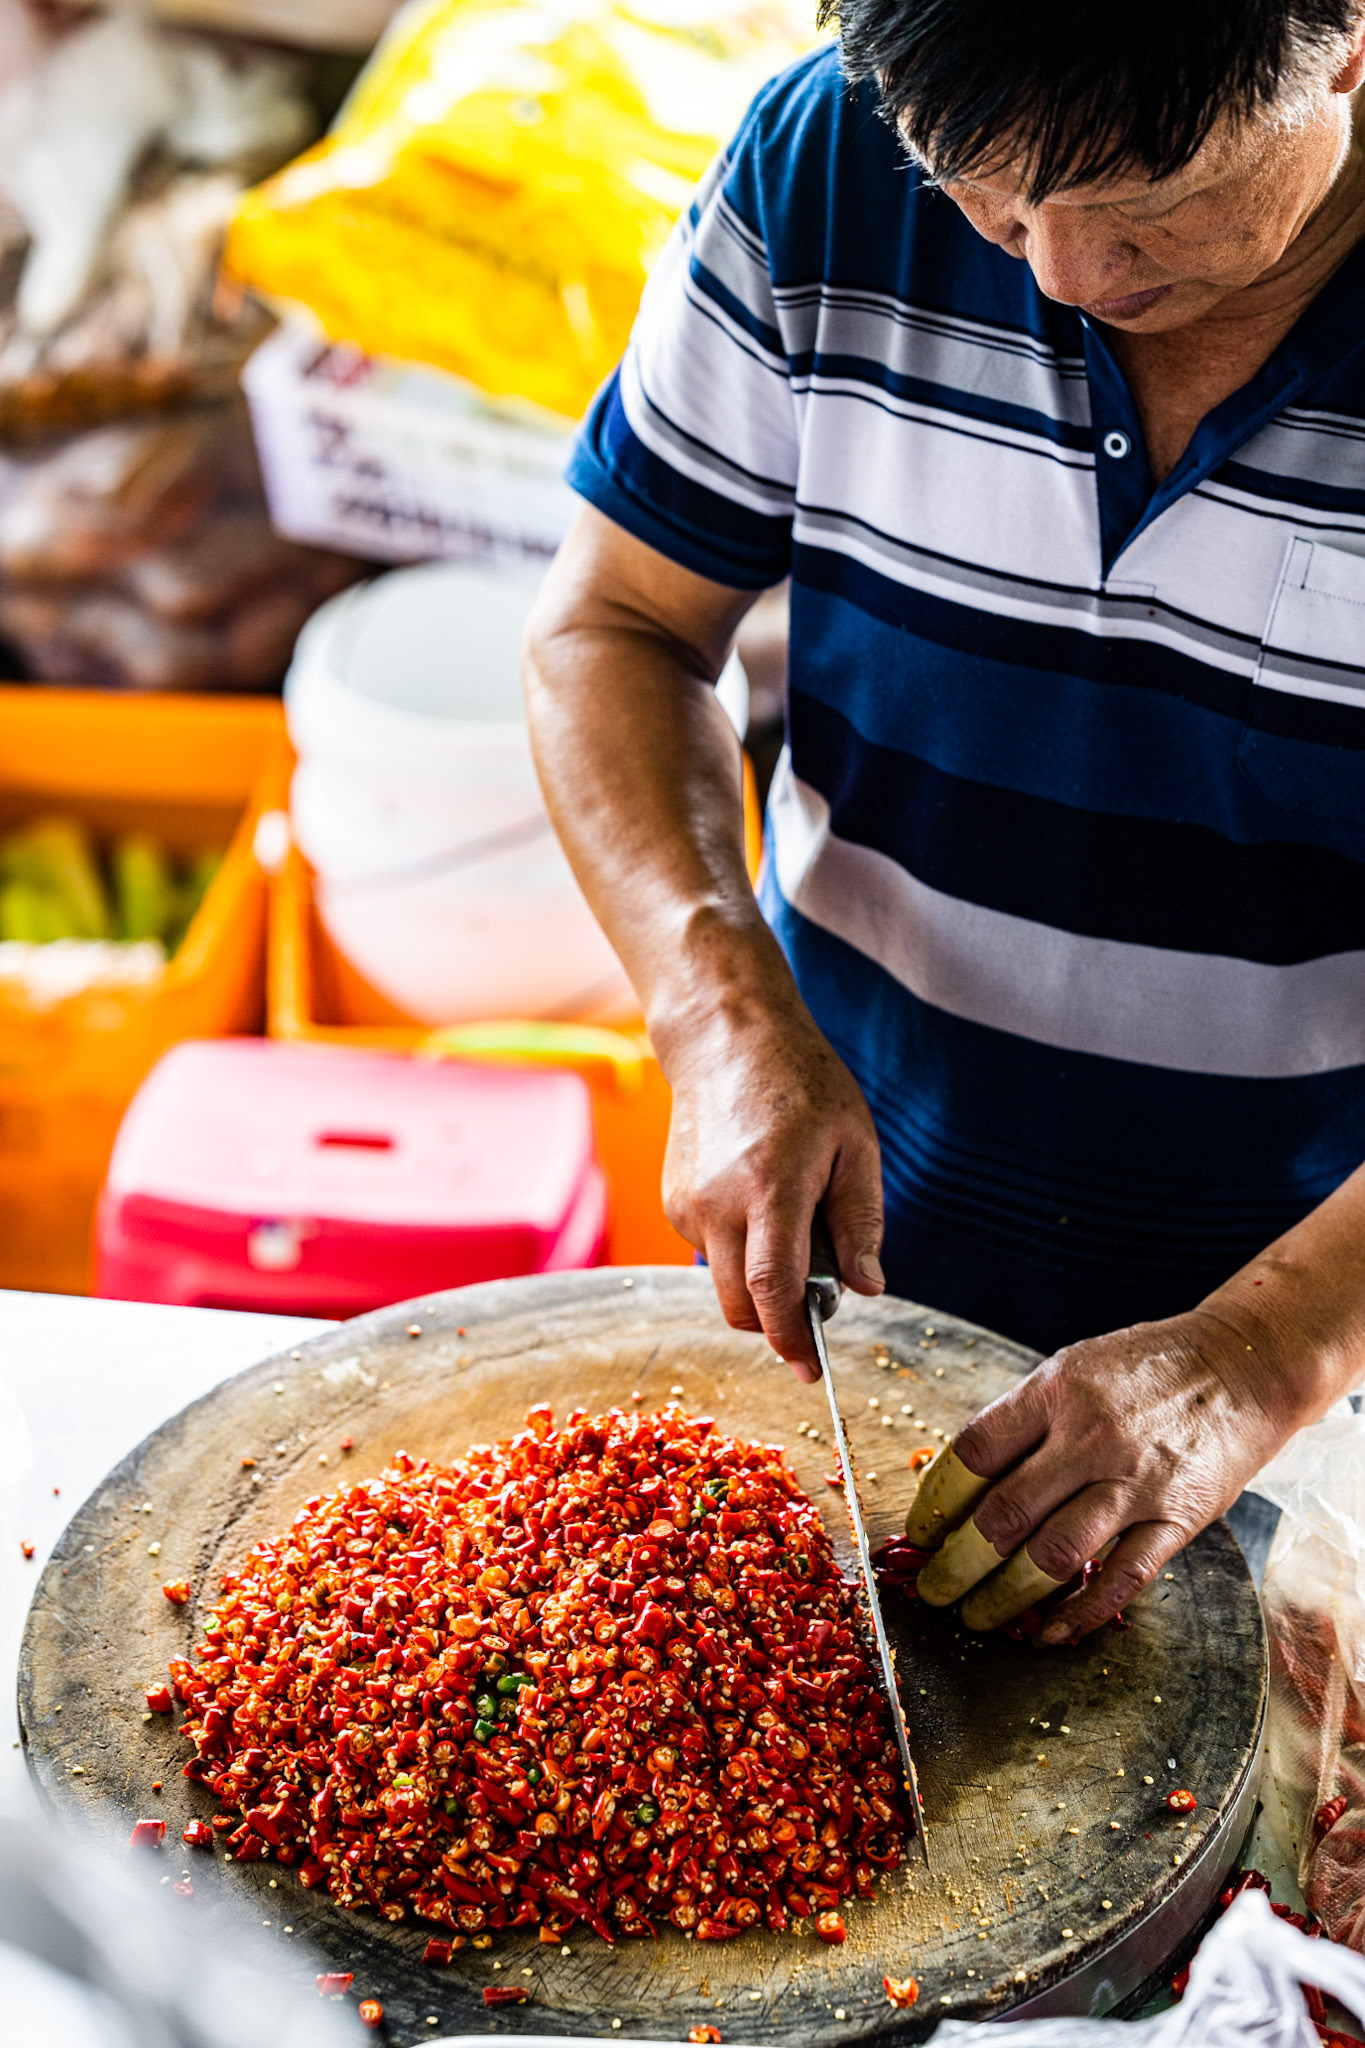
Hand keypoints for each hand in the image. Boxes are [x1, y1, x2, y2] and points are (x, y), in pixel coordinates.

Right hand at [657, 995, 884, 1378]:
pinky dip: (738, 1252)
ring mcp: (686, 1204)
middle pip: (739, 1305)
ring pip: (722, 1284)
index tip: (811, 1370)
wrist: (725, 1038)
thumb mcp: (854, 1144)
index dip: (793, 1340)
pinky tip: (758, 1204)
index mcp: (771, 1187)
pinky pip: (710, 1253)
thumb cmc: (802, 1084)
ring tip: (792, 1230)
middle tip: (816, 1304)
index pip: (773, 1290)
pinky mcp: (673, 1202)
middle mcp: (718, 1202)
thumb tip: (866, 1289)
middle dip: (776, 1325)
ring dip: (758, 1287)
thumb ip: (860, 1221)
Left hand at [909, 1305, 1309, 1640]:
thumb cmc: (1144, 1369)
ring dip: (1006, 1597)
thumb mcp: (1072, 1371)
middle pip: (1005, 1513)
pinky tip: (1049, 1633)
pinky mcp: (1178, 1517)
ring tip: (978, 1618)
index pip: (974, 1453)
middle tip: (934, 1593)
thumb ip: (1024, 1423)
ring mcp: (1136, 1481)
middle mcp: (1090, 1436)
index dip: (937, 1502)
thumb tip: (963, 1486)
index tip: (918, 1536)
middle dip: (958, 1564)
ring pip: (1055, 1555)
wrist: (1241, 1363)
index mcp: (1054, 1391)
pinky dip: (1081, 1614)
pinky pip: (1123, 1579)